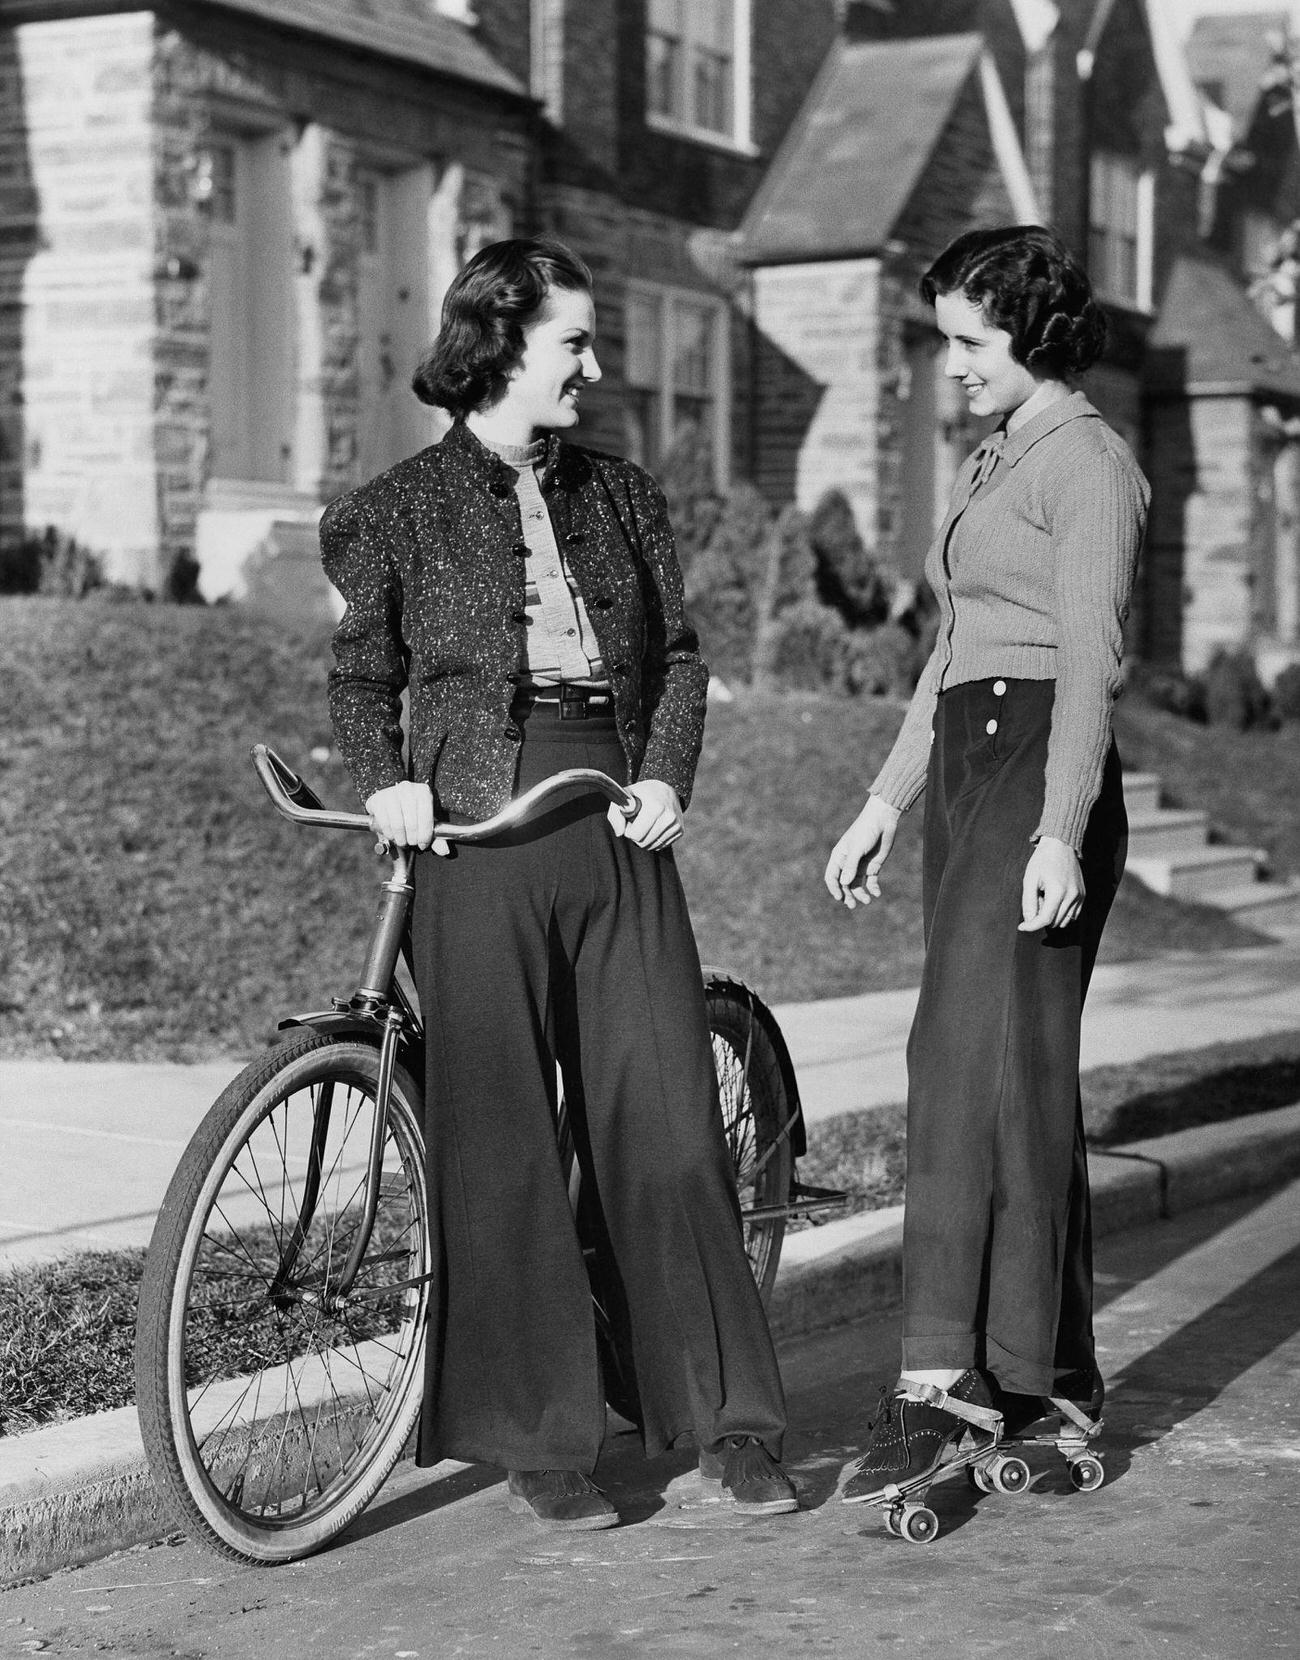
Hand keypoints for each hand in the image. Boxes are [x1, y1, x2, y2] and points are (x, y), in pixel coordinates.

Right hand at [365, 782, 449, 854]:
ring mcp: (391, 793)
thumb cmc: (411, 813)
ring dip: (401, 838)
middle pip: (412, 823)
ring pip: (397, 824)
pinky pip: (384, 822)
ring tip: (402, 841)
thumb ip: (436, 838)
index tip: (423, 844)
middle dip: (412, 839)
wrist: (391, 803)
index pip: (427, 817)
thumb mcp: (426, 822)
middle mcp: (408, 789)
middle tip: (411, 843)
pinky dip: (389, 834)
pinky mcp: (378, 799)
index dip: (425, 835)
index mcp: (423, 792)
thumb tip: (444, 850)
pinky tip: (393, 836)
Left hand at [608, 780, 683, 851]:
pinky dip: (654, 839)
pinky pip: (661, 845)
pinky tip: (654, 826)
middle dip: (636, 835)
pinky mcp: (680, 831)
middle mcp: (669, 817)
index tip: (630, 820)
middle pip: (643, 843)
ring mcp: (676, 825)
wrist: (665, 788)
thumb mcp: (625, 797)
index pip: (636, 835)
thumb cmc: (642, 793)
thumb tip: (619, 833)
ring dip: (645, 838)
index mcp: (655, 808)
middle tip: (638, 822)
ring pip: (652, 846)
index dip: (628, 830)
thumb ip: (615, 814)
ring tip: (646, 823)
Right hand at [824, 795, 901, 909]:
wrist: (883, 821)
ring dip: (860, 895)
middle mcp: (848, 864)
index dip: (834, 888)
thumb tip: (843, 884)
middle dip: (847, 896)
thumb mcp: (857, 848)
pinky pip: (870, 882)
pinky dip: (873, 889)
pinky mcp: (872, 867)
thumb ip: (851, 866)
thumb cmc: (866, 831)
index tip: (840, 898)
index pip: (832, 877)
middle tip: (852, 906)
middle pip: (844, 884)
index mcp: (839, 857)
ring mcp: (860, 866)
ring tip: (867, 901)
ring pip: (857, 886)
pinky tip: (877, 894)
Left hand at [1019, 836, 1083, 931]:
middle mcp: (1072, 896)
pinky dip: (1061, 913)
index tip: (1022, 926)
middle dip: (1041, 916)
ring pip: (1064, 922)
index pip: (1045, 919)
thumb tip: (1029, 921)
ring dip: (1052, 916)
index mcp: (1058, 891)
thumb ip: (1029, 902)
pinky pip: (1072, 915)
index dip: (1032, 926)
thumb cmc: (1043, 860)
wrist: (1060, 845)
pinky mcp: (1083, 896)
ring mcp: (1079, 896)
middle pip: (1054, 922)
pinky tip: (1054, 899)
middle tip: (1036, 899)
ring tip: (1046, 897)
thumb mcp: (1030, 879)